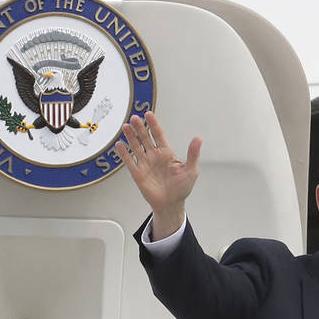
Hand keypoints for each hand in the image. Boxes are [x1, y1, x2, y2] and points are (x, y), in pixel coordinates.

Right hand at [114, 112, 202, 234]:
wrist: (171, 204)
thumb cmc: (182, 188)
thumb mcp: (191, 170)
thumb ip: (192, 154)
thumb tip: (198, 139)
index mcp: (166, 153)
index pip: (158, 134)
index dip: (153, 124)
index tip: (148, 114)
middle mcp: (154, 156)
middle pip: (145, 138)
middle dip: (140, 128)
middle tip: (135, 118)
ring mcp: (145, 163)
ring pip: (136, 146)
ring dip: (130, 137)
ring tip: (125, 127)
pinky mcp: (138, 173)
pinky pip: (129, 161)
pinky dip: (124, 153)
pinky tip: (120, 145)